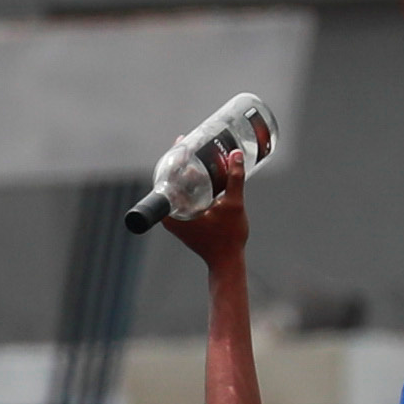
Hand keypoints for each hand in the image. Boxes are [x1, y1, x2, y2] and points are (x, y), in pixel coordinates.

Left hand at [159, 135, 251, 268]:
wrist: (227, 262)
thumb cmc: (228, 239)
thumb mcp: (233, 205)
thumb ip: (235, 179)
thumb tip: (236, 154)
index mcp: (173, 211)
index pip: (166, 176)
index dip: (174, 157)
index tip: (183, 142)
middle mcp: (171, 215)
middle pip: (171, 179)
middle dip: (182, 160)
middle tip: (194, 143)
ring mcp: (177, 219)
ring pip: (178, 188)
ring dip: (188, 171)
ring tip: (199, 153)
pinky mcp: (185, 221)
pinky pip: (184, 196)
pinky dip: (192, 183)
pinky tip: (203, 173)